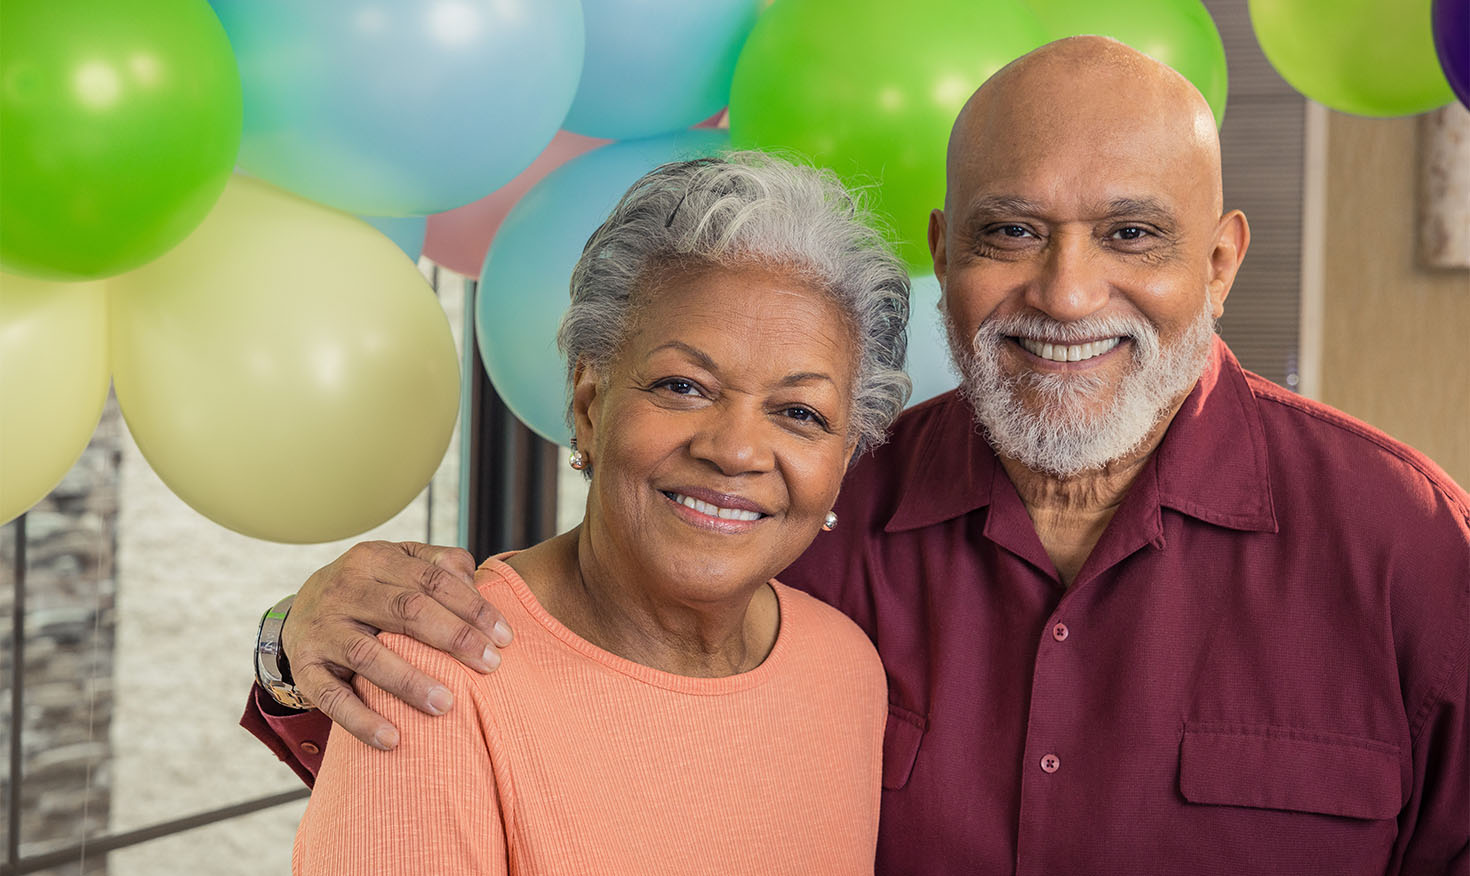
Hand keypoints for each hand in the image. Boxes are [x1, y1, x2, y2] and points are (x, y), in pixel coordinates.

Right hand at [280, 541, 512, 750]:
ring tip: (447, 705)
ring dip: (410, 682)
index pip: (432, 580)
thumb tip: (477, 583)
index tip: (505, 637)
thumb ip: (440, 565)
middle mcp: (345, 590)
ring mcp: (322, 630)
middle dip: (454, 638)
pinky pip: (332, 699)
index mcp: (374, 559)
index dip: (473, 607)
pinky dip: (361, 721)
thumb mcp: (399, 564)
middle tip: (491, 665)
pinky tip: (392, 739)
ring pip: (369, 656)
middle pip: (407, 611)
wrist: (298, 613)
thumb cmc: (371, 590)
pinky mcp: (306, 668)